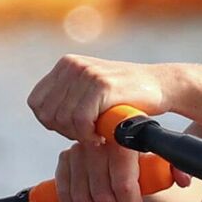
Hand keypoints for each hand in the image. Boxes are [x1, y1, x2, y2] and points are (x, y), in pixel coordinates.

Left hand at [27, 55, 175, 144]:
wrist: (164, 86)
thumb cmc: (129, 95)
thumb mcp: (91, 89)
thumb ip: (68, 96)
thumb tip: (41, 114)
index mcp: (66, 64)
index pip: (37, 103)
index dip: (52, 122)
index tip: (75, 129)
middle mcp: (73, 65)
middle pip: (48, 113)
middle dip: (66, 131)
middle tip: (89, 135)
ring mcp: (87, 72)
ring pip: (63, 119)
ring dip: (79, 135)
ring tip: (97, 135)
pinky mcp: (102, 85)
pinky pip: (80, 120)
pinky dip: (89, 134)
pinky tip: (103, 136)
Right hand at [53, 141, 190, 201]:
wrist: (126, 156)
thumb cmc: (148, 162)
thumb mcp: (165, 165)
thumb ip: (178, 170)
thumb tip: (183, 181)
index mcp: (125, 139)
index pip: (122, 179)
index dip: (127, 198)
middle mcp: (99, 140)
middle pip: (100, 190)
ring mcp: (79, 149)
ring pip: (81, 194)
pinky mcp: (64, 159)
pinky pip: (63, 190)